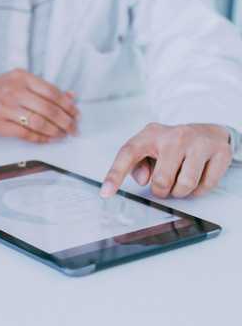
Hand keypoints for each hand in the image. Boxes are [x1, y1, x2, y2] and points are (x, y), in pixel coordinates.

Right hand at [0, 69, 78, 142]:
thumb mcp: (15, 82)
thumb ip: (41, 89)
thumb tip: (69, 96)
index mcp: (20, 77)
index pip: (52, 92)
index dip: (68, 105)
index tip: (76, 114)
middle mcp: (13, 90)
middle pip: (48, 108)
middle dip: (65, 121)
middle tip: (73, 129)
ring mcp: (4, 107)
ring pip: (38, 122)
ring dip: (55, 132)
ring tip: (62, 135)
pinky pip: (24, 133)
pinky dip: (39, 138)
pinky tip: (46, 139)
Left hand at [101, 123, 231, 198]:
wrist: (207, 132)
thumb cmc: (171, 145)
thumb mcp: (149, 149)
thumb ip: (137, 165)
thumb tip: (144, 180)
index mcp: (150, 134)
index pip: (128, 154)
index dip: (115, 175)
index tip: (105, 193)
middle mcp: (175, 136)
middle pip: (161, 181)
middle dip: (161, 191)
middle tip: (164, 184)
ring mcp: (199, 143)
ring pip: (184, 186)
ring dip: (180, 192)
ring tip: (180, 179)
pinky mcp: (219, 152)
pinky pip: (205, 186)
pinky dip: (198, 189)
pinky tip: (197, 176)